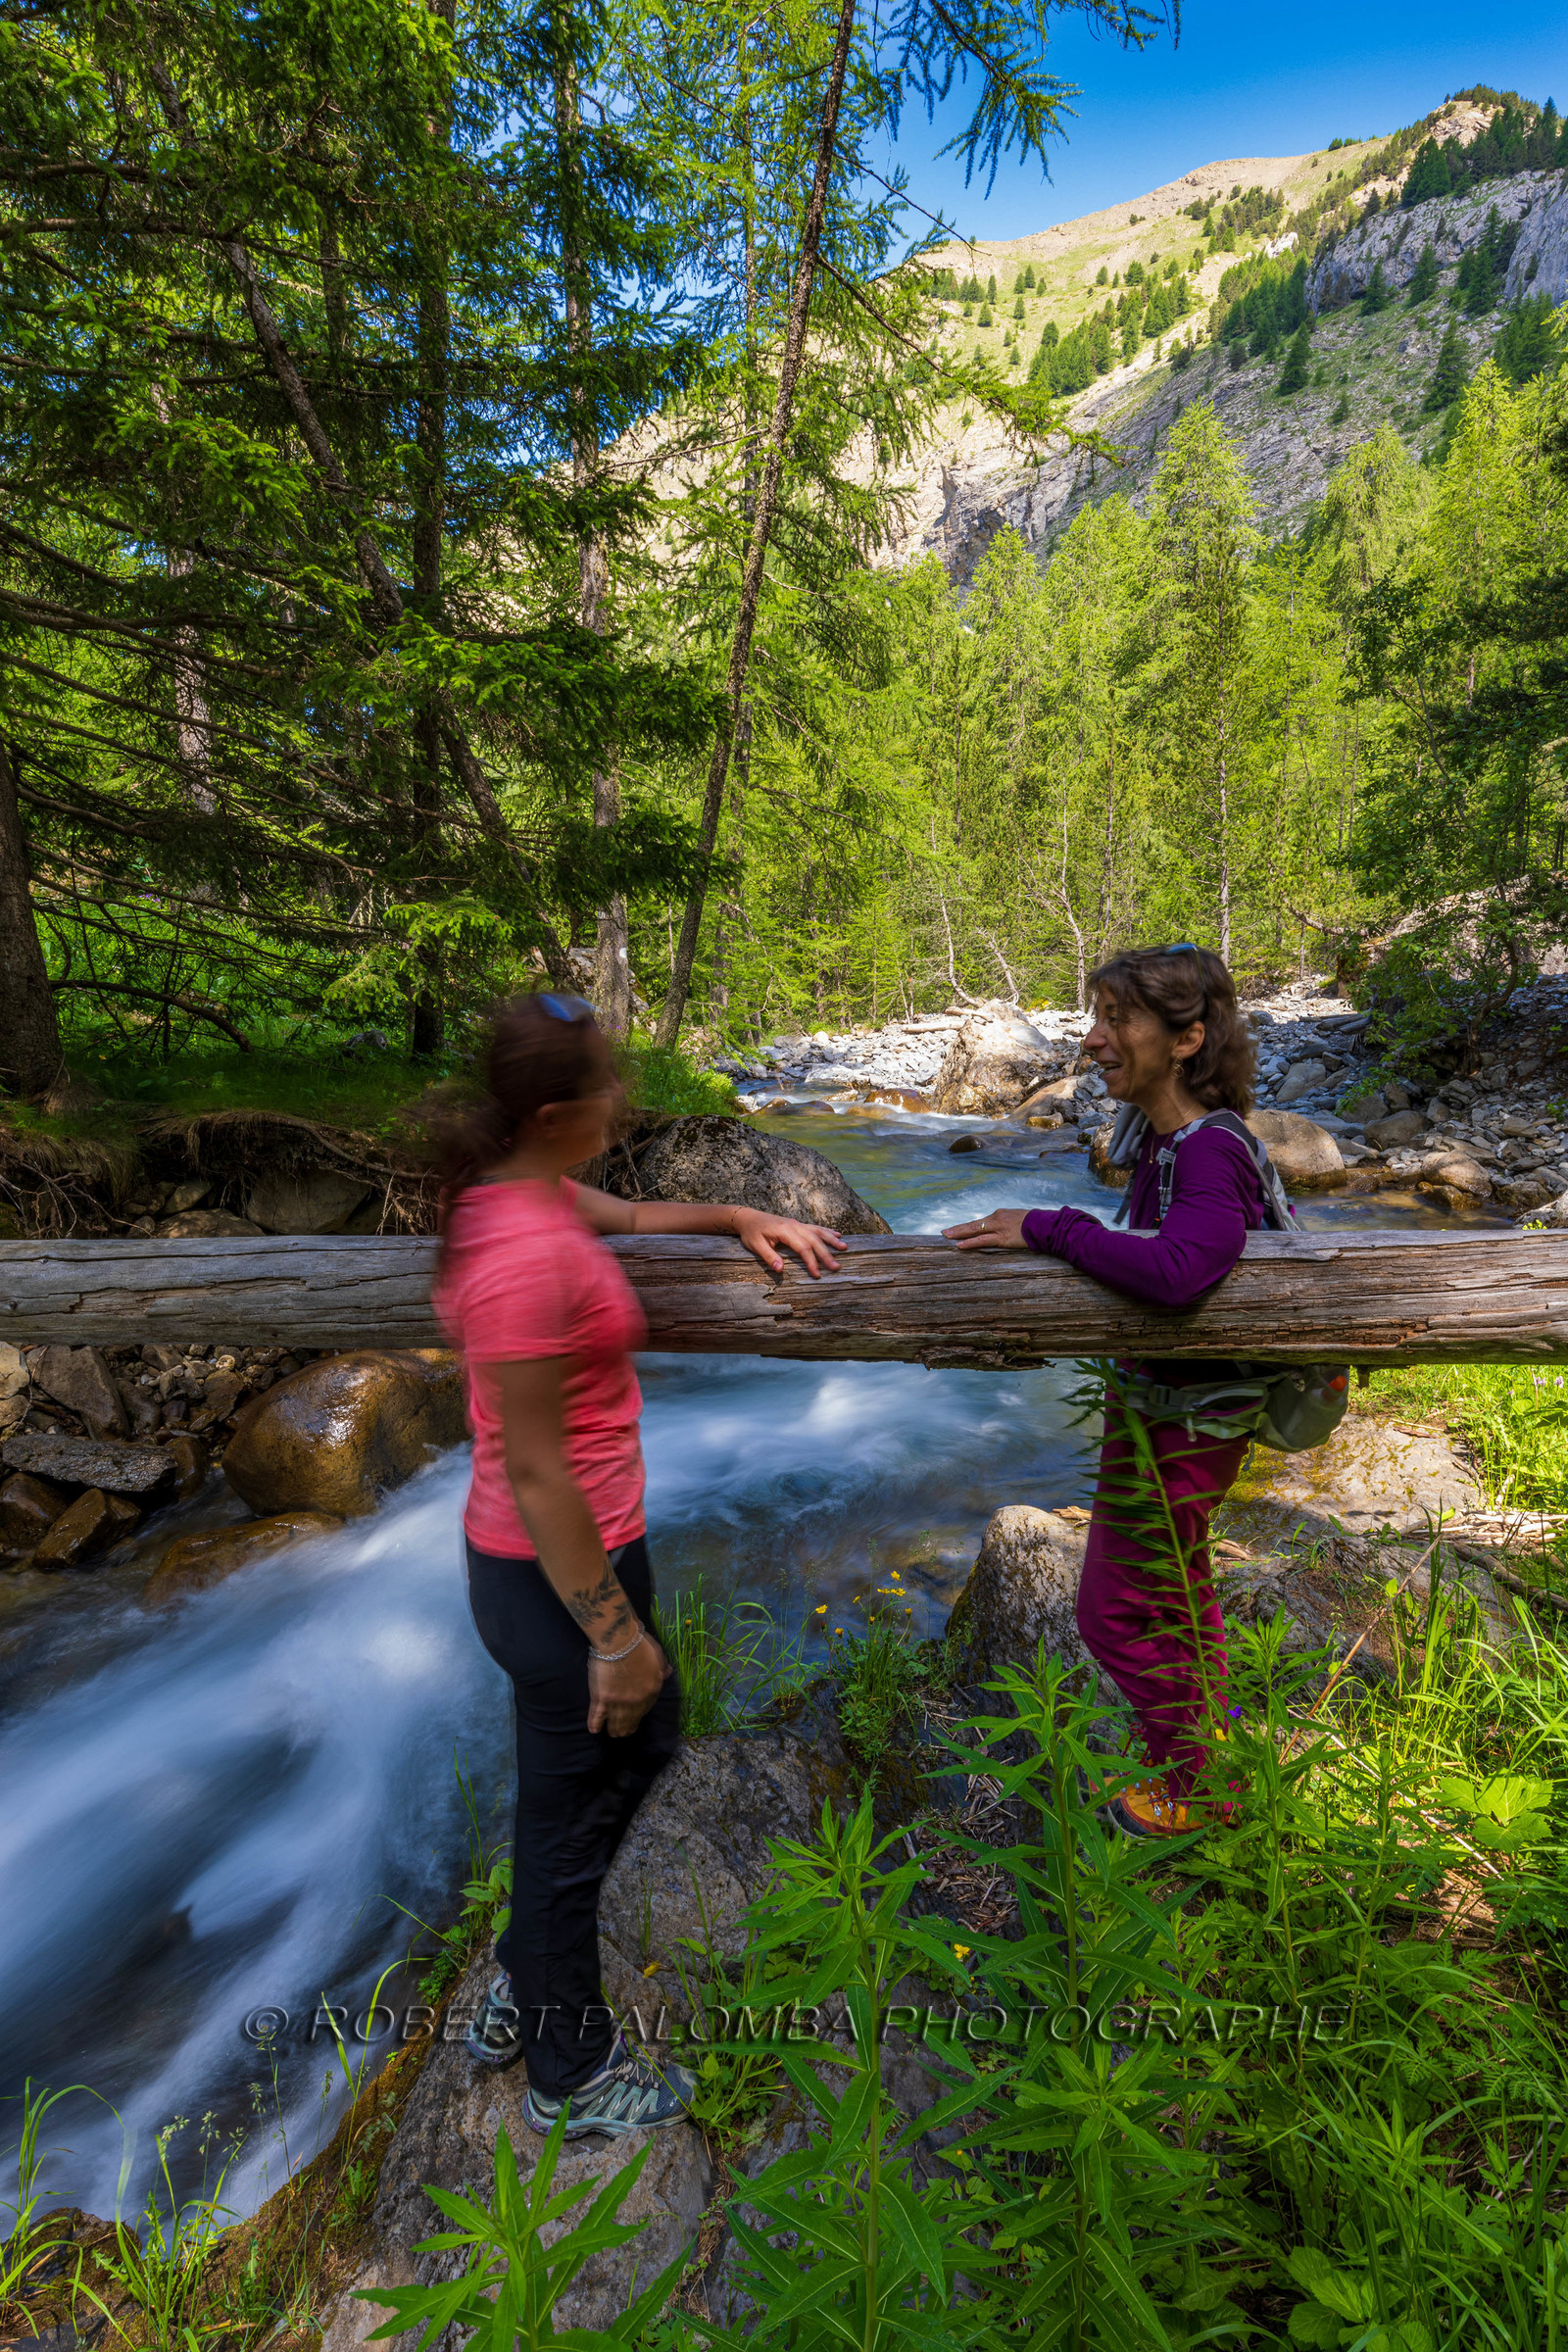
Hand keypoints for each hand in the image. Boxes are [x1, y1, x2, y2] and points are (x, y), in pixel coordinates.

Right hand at [587, 1630, 670, 1736]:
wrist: (619, 1640)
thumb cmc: (639, 1644)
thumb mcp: (658, 1654)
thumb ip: (662, 1667)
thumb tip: (668, 1672)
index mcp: (651, 1690)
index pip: (646, 1708)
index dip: (639, 1714)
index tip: (636, 1717)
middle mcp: (636, 1701)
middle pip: (631, 1719)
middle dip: (627, 1727)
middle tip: (623, 1732)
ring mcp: (618, 1702)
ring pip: (616, 1721)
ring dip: (614, 1729)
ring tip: (613, 1733)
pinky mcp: (601, 1699)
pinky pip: (597, 1716)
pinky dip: (595, 1724)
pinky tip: (595, 1730)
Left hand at [729, 1207, 844, 1277]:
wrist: (748, 1217)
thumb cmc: (751, 1232)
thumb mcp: (755, 1245)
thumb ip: (768, 1256)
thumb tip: (780, 1269)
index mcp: (784, 1230)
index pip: (802, 1247)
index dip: (811, 1261)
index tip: (817, 1274)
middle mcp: (794, 1225)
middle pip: (814, 1240)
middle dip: (826, 1254)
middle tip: (836, 1267)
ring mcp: (797, 1223)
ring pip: (818, 1232)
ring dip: (831, 1240)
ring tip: (844, 1247)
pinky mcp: (797, 1224)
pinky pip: (815, 1227)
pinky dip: (827, 1231)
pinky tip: (837, 1235)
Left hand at [943, 1209, 1030, 1250]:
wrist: (1045, 1224)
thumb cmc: (1036, 1224)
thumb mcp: (1020, 1222)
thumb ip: (1010, 1225)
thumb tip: (1008, 1231)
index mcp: (1000, 1215)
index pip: (981, 1222)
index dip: (968, 1227)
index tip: (958, 1229)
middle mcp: (996, 1219)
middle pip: (973, 1224)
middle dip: (958, 1228)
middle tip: (945, 1232)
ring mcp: (998, 1228)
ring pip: (974, 1230)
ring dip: (959, 1234)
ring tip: (947, 1236)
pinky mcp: (1002, 1238)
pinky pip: (982, 1240)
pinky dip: (970, 1243)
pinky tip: (960, 1245)